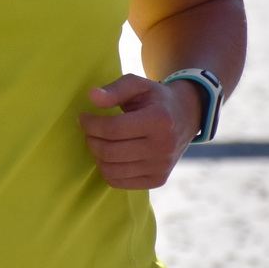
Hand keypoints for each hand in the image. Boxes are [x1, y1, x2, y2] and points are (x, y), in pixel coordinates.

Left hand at [77, 74, 201, 189]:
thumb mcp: (138, 85)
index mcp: (159, 121)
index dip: (90, 124)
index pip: (113, 129)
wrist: (186, 117)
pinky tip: (109, 156)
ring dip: (96, 155)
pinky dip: (107, 170)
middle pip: (110, 151)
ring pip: (111, 170)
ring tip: (98, 141)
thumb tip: (92, 96)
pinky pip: (119, 182)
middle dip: (91, 139)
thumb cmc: (156, 99)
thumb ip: (114, 89)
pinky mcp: (158, 180)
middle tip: (88, 130)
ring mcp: (162, 167)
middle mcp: (163, 147)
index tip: (82, 117)